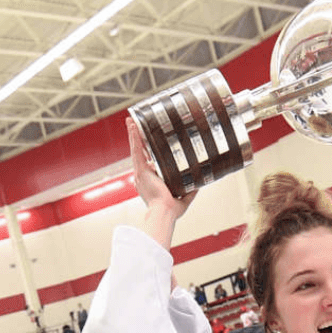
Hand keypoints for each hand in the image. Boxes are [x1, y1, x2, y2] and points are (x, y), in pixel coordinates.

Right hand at [126, 114, 191, 240]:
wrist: (164, 212)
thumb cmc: (171, 211)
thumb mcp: (183, 198)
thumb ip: (191, 190)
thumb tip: (200, 184)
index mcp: (150, 182)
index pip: (148, 163)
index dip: (148, 153)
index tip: (151, 144)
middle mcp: (142, 176)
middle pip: (139, 153)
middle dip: (137, 139)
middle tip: (136, 126)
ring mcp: (140, 173)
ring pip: (135, 149)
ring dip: (133, 134)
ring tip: (131, 120)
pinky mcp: (140, 170)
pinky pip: (136, 150)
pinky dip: (134, 137)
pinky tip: (133, 125)